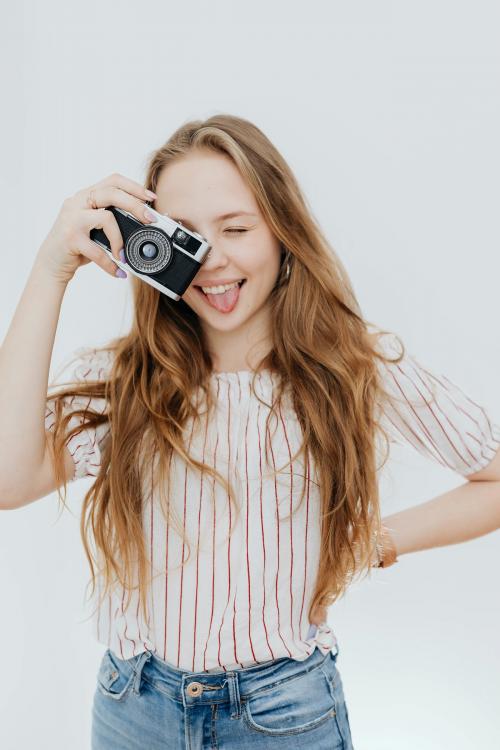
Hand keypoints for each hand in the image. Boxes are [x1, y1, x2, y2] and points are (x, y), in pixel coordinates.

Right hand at [34, 172, 157, 284]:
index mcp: (85, 196)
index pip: (113, 181)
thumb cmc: (77, 244)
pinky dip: (110, 264)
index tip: (151, 198)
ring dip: (120, 239)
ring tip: (124, 255)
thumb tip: (143, 223)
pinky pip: (97, 250)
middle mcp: (77, 202)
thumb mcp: (94, 227)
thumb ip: (111, 219)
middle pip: (112, 193)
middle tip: (150, 220)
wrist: (51, 262)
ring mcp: (72, 218)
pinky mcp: (70, 238)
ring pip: (106, 218)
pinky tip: (118, 271)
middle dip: (136, 205)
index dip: (134, 187)